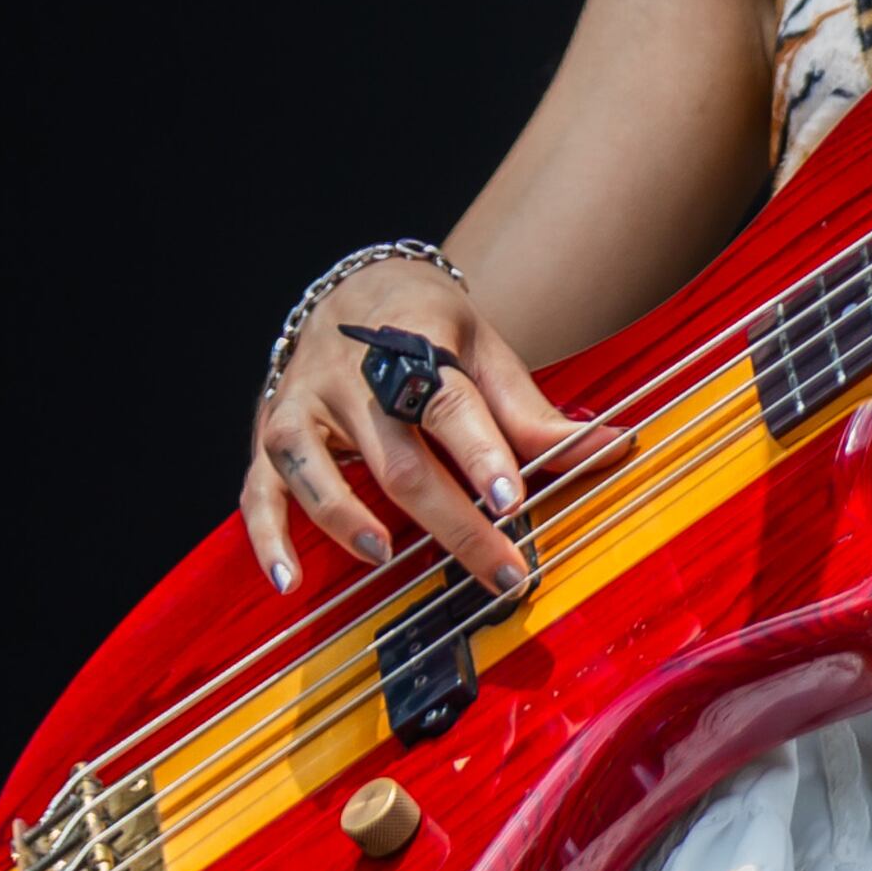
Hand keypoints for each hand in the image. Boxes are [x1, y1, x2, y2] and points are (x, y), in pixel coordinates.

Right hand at [241, 258, 625, 596]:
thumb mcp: (486, 354)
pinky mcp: (270, 434)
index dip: (481, 453)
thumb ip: (532, 411)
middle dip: (451, 522)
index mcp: (416, 346)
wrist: (356, 291)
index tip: (511, 499)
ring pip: (314, 469)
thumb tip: (612, 447)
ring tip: (384, 557)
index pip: (451, 404)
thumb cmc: (431, 331)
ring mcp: (303, 406)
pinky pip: (259, 490)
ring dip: (344, 518)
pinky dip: (268, 537)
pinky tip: (288, 580)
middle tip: (498, 570)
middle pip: (398, 458)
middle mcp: (352, 376)